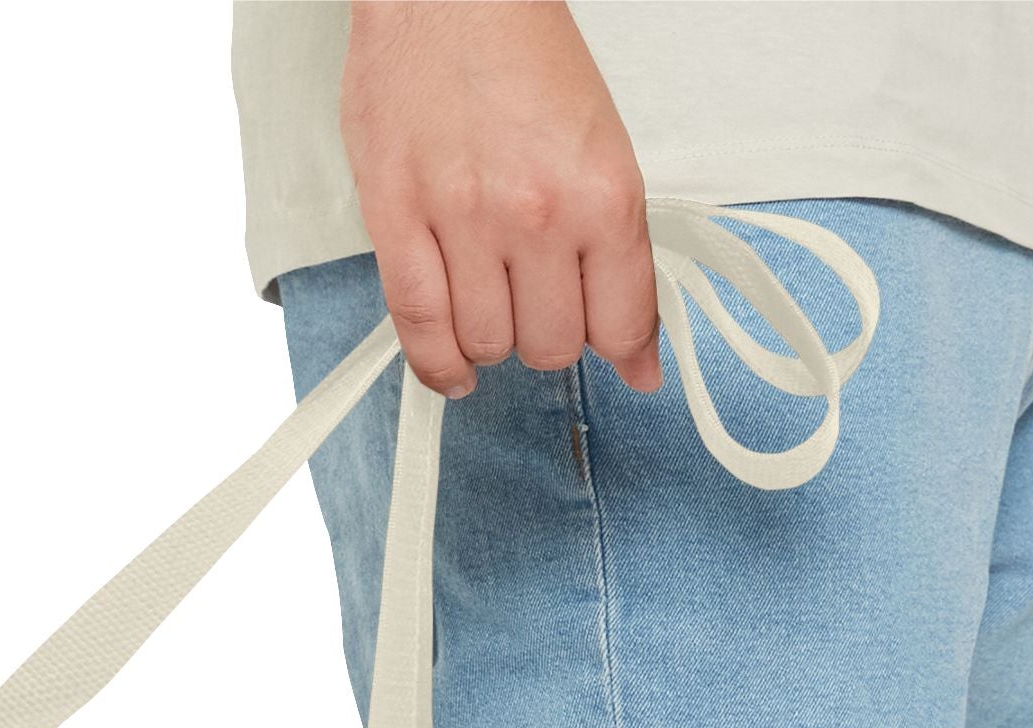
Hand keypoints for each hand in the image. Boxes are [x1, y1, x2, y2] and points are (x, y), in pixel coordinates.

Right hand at [339, 0, 659, 398]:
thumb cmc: (520, 55)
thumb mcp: (601, 147)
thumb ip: (618, 254)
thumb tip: (635, 356)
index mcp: (602, 193)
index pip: (622, 322)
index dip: (622, 350)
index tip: (619, 356)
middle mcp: (537, 215)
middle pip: (552, 345)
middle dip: (549, 335)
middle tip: (539, 301)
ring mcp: (463, 222)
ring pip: (489, 344)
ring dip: (493, 339)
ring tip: (491, 303)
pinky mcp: (397, 222)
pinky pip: (419, 328)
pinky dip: (440, 364)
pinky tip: (455, 367)